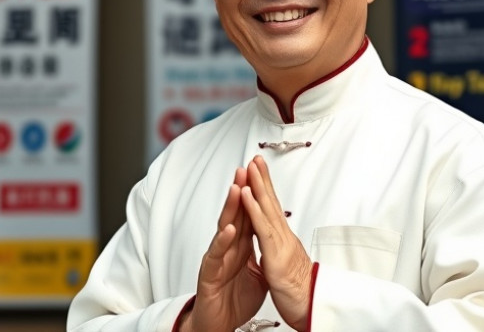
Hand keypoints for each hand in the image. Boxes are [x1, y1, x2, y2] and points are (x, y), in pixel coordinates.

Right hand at [182, 168, 267, 331]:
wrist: (218, 324)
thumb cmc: (234, 300)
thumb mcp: (257, 274)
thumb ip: (263, 253)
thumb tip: (275, 241)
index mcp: (241, 247)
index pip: (248, 215)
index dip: (254, 196)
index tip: (260, 174)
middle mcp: (228, 248)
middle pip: (235, 214)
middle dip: (241, 190)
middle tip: (246, 168)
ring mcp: (217, 259)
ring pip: (223, 228)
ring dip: (230, 208)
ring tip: (237, 188)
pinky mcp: (209, 275)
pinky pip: (216, 256)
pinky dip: (223, 242)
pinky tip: (229, 230)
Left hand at [241, 156, 312, 331]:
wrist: (313, 309)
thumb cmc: (301, 293)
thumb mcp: (285, 268)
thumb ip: (279, 253)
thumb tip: (274, 245)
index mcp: (283, 241)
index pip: (273, 210)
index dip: (266, 190)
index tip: (260, 172)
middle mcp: (284, 237)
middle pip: (272, 202)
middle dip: (263, 179)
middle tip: (256, 158)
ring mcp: (281, 244)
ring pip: (267, 209)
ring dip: (258, 185)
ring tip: (251, 167)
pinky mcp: (276, 255)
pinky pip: (262, 228)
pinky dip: (253, 208)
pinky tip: (246, 193)